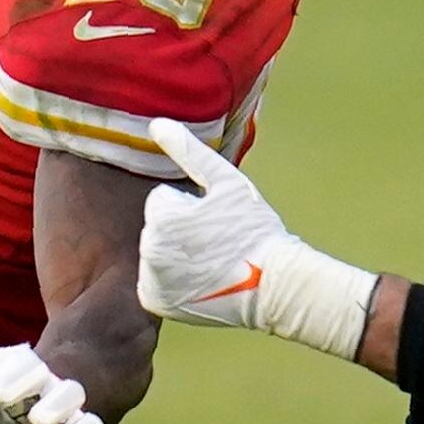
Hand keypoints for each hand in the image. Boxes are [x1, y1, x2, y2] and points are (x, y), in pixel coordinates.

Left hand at [0, 344, 102, 423]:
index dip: (6, 375)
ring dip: (57, 406)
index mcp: (19, 366)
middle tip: (1, 398)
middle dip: (25, 385)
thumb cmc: (1, 391)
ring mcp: (68, 403)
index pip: (16, 363)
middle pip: (39, 375)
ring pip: (69, 396)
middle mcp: (45, 380)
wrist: (50, 398)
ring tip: (40, 419)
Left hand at [135, 119, 378, 358]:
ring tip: (210, 262)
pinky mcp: (155, 301)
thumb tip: (156, 122)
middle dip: (180, 230)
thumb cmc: (254, 229)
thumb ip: (188, 150)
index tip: (214, 221)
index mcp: (163, 217)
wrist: (274, 286)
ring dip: (175, 253)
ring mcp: (151, 279)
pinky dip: (169, 282)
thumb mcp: (226, 182)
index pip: (162, 200)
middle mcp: (150, 250)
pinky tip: (197, 282)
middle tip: (215, 243)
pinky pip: (152, 281)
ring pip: (155, 252)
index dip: (190, 207)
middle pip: (156, 226)